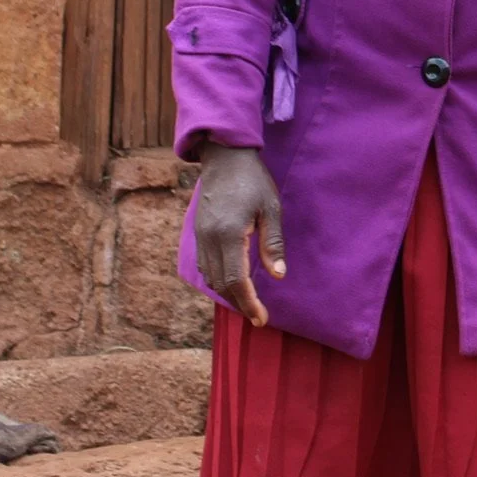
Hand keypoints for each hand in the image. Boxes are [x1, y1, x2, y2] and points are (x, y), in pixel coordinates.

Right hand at [186, 141, 285, 326]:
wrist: (225, 157)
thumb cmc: (253, 180)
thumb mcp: (271, 209)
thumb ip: (273, 243)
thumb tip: (278, 275)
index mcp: (229, 234)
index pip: (237, 280)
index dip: (248, 303)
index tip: (261, 318)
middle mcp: (210, 239)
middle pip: (221, 284)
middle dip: (239, 303)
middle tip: (258, 315)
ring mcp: (200, 236)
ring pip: (210, 277)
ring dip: (228, 292)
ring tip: (248, 301)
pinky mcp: (198, 233)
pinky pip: (205, 265)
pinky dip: (218, 279)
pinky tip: (233, 281)